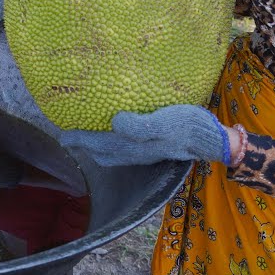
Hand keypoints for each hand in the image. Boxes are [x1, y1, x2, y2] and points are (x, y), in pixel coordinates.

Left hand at [58, 105, 229, 166]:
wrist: (213, 138)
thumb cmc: (189, 126)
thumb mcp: (166, 122)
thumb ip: (141, 126)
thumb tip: (114, 121)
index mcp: (135, 147)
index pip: (99, 145)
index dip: (80, 140)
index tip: (62, 135)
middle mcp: (137, 152)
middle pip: (103, 153)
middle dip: (84, 145)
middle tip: (69, 134)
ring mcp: (146, 152)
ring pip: (114, 153)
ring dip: (97, 145)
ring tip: (87, 133)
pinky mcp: (155, 146)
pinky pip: (126, 146)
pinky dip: (113, 141)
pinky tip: (116, 129)